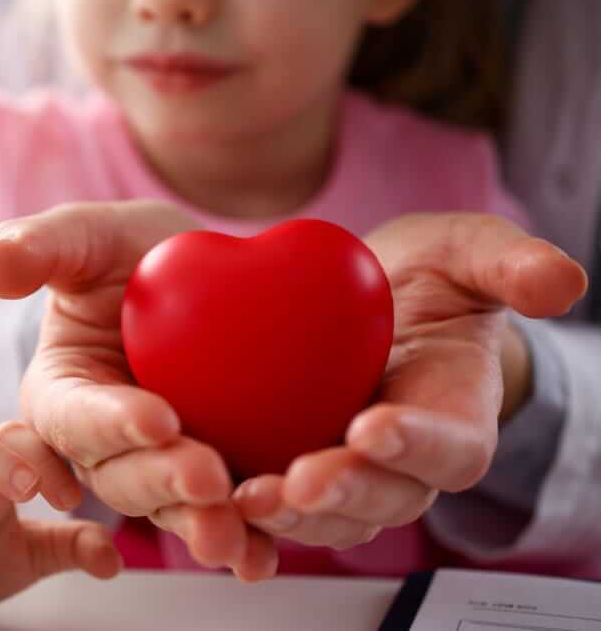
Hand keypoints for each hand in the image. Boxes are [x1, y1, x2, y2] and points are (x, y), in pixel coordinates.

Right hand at [0, 201, 277, 581]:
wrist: (202, 278)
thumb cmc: (132, 254)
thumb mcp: (90, 238)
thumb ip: (40, 248)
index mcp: (63, 395)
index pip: (74, 417)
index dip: (110, 423)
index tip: (157, 418)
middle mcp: (102, 445)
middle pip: (121, 477)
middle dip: (162, 482)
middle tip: (207, 477)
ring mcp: (156, 468)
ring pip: (169, 508)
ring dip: (199, 526)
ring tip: (235, 539)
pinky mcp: (208, 481)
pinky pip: (221, 515)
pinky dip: (243, 541)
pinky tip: (263, 558)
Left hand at [233, 213, 587, 550]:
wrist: (368, 306)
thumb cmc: (424, 283)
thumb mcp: (463, 254)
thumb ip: (507, 263)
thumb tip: (563, 280)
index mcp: (455, 420)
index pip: (449, 447)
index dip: (417, 444)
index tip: (375, 425)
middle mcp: (404, 464)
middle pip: (385, 499)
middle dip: (345, 494)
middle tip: (301, 481)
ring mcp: (351, 476)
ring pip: (329, 518)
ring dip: (290, 517)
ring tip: (247, 499)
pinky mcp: (296, 472)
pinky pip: (278, 504)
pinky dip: (248, 510)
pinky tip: (210, 499)